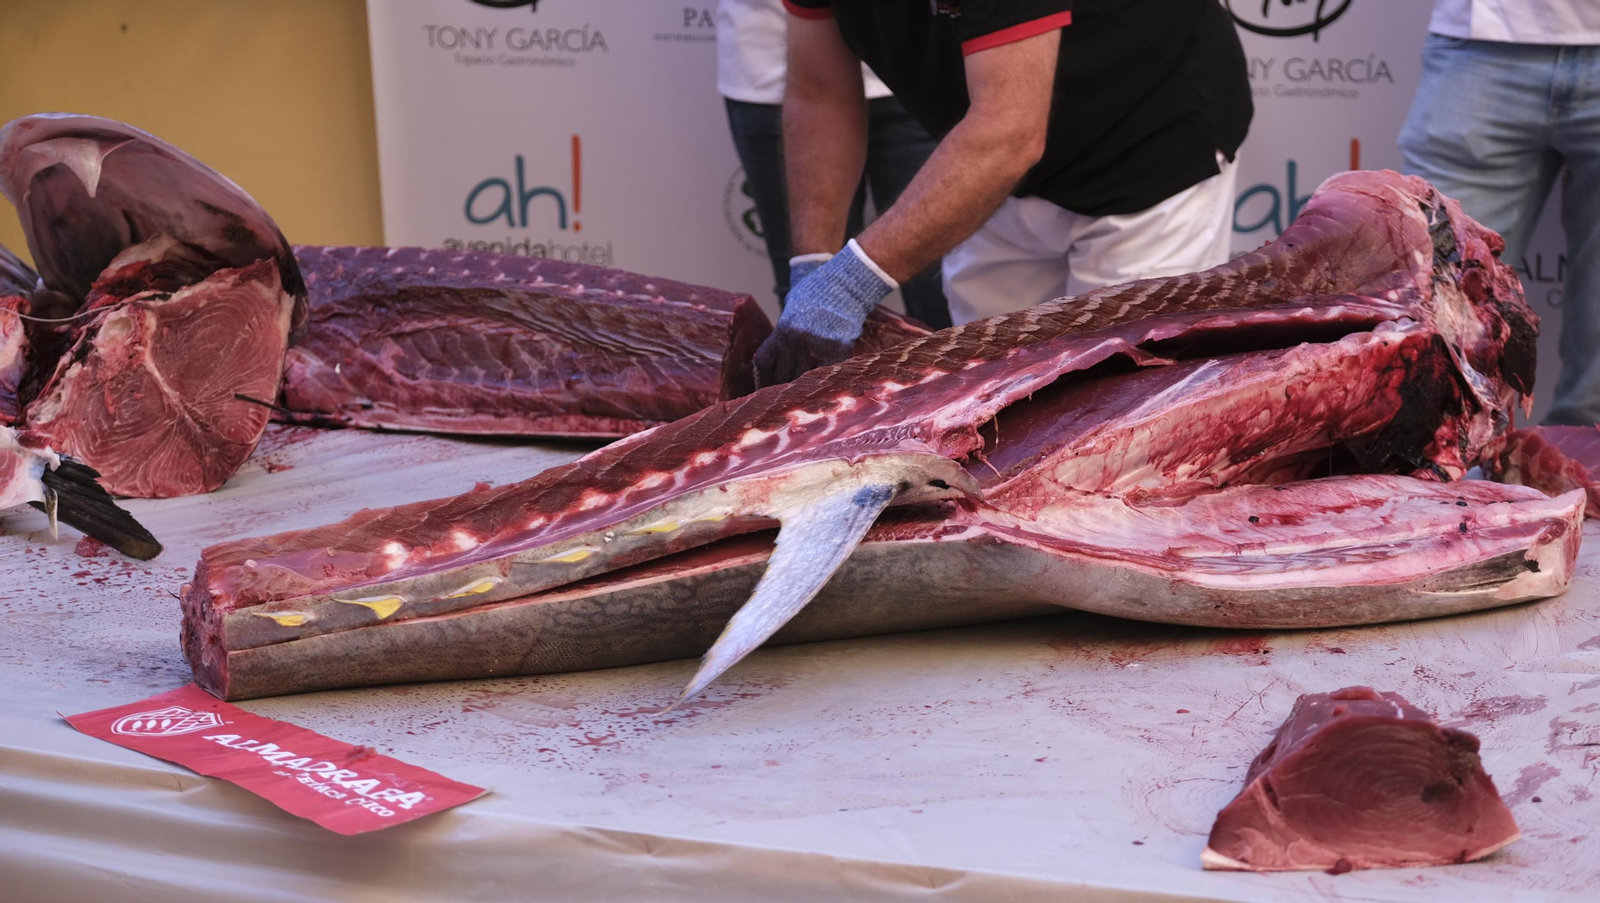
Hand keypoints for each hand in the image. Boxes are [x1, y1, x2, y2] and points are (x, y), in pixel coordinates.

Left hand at [754, 240, 896, 386]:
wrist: (846, 286)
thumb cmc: (818, 292)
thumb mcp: (792, 307)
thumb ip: (784, 330)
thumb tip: (779, 351)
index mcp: (781, 331)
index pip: (764, 363)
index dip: (765, 376)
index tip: (768, 382)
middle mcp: (796, 343)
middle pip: (783, 376)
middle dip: (784, 384)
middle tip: (787, 392)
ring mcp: (816, 350)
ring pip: (803, 380)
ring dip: (803, 387)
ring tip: (805, 394)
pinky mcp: (836, 353)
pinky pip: (826, 376)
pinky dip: (824, 381)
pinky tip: (823, 384)